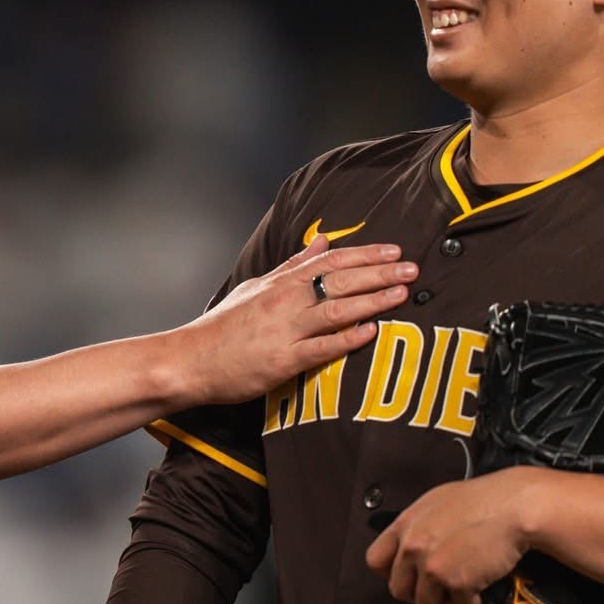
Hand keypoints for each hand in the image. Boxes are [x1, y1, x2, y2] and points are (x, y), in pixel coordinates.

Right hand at [182, 237, 416, 404]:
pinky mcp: (282, 361)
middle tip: (412, 269)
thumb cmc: (224, 326)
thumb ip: (292, 265)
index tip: (394, 251)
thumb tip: (323, 242)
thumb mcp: (256, 287)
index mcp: (281, 283)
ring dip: (372, 301)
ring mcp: (284, 331)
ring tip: (402, 294)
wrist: (191, 359)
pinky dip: (346, 339)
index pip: (330, 261)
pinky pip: (320, 348)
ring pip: (336, 310)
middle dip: (380, 273)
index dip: (365, 255)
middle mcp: (285, 302)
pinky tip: (371, 332)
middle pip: (340, 281)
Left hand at [367, 469, 534, 603]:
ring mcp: (431, 567)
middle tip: (438, 585)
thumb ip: (417, 525)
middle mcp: (412, 547)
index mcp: (405, 525)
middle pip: (398, 589)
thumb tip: (410, 545)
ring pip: (424, 603)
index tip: (408, 574)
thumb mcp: (437, 502)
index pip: (375, 560)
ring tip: (461, 584)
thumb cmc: (483, 500)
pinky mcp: (455, 583)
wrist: (513, 507)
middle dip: (418, 590)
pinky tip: (479, 585)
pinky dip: (469, 600)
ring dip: (443, 598)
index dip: (391, 571)